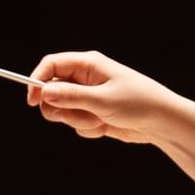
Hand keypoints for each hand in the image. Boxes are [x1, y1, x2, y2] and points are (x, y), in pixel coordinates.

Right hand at [28, 52, 194, 193]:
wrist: (161, 122)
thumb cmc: (138, 103)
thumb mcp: (102, 100)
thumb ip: (72, 97)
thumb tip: (44, 92)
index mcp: (88, 65)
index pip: (52, 65)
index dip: (37, 80)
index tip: (32, 101)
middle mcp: (85, 79)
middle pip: (52, 90)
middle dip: (59, 108)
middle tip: (73, 115)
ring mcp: (88, 97)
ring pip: (63, 111)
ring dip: (77, 121)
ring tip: (100, 120)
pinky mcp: (93, 114)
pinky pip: (76, 124)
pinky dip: (87, 129)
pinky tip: (106, 127)